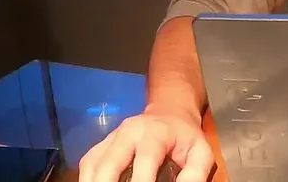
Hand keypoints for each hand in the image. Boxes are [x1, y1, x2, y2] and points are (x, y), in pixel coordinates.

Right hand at [78, 104, 213, 181]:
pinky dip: (88, 179)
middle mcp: (128, 132)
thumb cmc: (185, 137)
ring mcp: (111, 138)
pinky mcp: (100, 145)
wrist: (169, 112)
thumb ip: (194, 174)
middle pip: (108, 164)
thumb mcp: (200, 152)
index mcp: (155, 133)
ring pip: (92, 165)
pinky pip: (88, 165)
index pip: (144, 162)